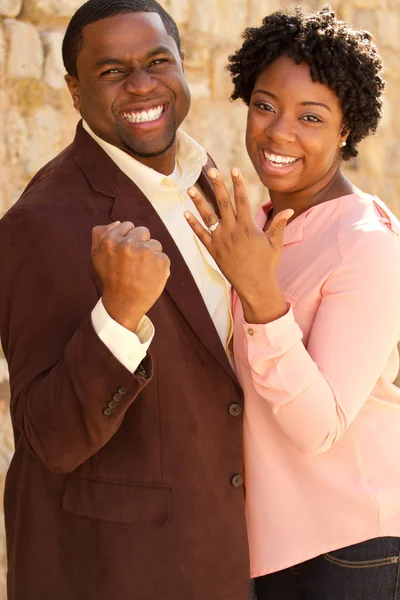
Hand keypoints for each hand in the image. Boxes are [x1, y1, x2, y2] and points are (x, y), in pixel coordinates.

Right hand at [91, 221, 169, 331]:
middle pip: (143, 231)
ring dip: (151, 255)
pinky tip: (149, 276)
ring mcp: (146, 252)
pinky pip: (163, 256)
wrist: (123, 303)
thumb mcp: (97, 255)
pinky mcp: (161, 261)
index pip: (127, 226)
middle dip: (140, 244)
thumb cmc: (111, 278)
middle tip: (134, 262)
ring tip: (142, 270)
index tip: (125, 253)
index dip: (127, 239)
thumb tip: (117, 222)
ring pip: (155, 244)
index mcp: (111, 240)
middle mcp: (128, 244)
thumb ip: (100, 234)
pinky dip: (159, 266)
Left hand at [184, 168, 292, 322]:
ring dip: (199, 202)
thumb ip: (279, 224)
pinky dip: (193, 224)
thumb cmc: (267, 264)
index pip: (242, 199)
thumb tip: (289, 210)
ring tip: (190, 189)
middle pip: (223, 203)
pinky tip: (186, 213)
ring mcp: (221, 240)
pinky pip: (201, 235)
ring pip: (208, 217)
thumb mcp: (276, 243)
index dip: (238, 183)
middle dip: (216, 185)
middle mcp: (232, 230)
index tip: (233, 169)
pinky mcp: (213, 251)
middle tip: (210, 170)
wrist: (255, 285)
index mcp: (247, 226)